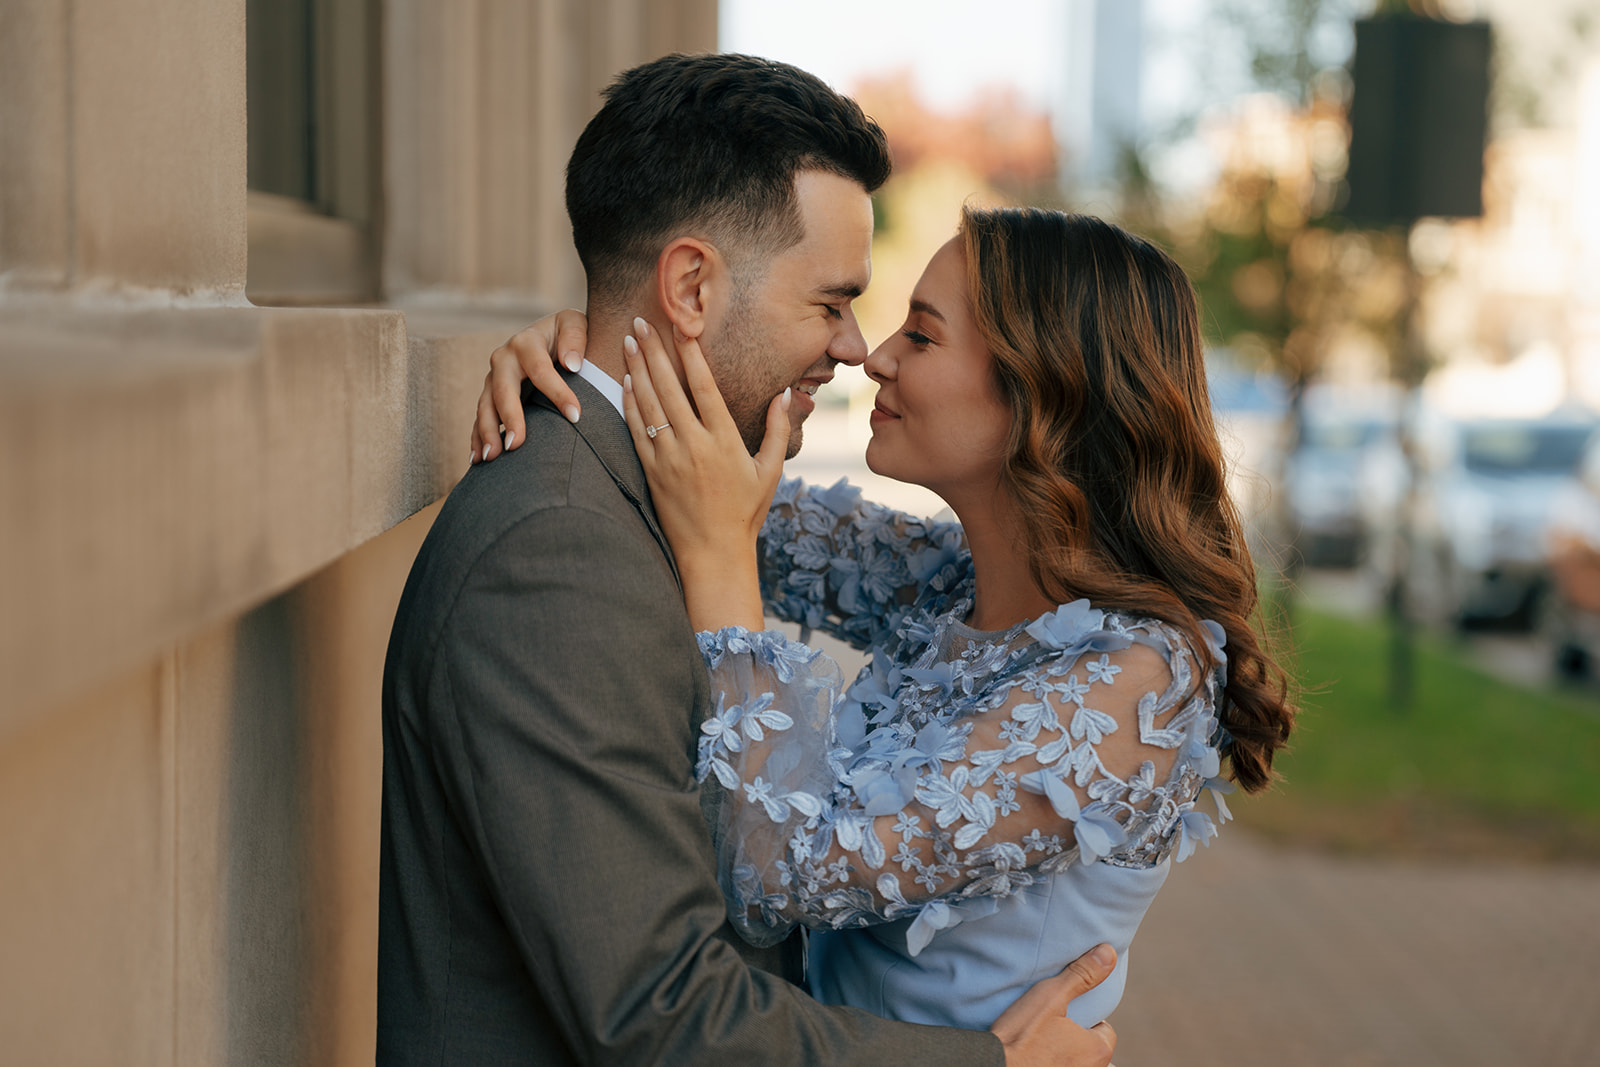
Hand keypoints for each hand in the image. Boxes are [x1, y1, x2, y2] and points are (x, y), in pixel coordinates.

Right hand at [470, 308, 588, 463]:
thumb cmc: (566, 333)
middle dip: (508, 417)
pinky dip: (477, 437)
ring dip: (486, 432)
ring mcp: (493, 378)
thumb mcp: (574, 323)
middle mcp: (504, 359)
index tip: (576, 417)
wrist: (548, 334)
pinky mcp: (490, 394)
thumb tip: (572, 364)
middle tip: (514, 444)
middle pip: (503, 390)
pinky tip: (478, 460)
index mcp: (526, 342)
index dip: (558, 392)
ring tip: (492, 457)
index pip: (541, 369)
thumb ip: (575, 338)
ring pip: (485, 406)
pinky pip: (480, 417)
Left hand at [620, 316, 789, 632]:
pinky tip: (625, 381)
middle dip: (653, 351)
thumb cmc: (745, 513)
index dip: (690, 354)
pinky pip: (637, 431)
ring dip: (637, 369)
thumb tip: (784, 393)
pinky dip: (630, 403)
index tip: (681, 328)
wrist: (713, 554)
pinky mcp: (651, 472)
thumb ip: (778, 430)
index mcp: (724, 441)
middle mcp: (694, 446)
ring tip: (627, 341)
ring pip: (649, 404)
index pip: (703, 386)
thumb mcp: (769, 472)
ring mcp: (668, 459)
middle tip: (640, 322)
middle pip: (669, 387)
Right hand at [990, 944, 1118, 1066]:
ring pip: (1075, 1060)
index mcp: (1098, 1049)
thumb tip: (1108, 952)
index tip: (1063, 1013)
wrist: (992, 1066)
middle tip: (1049, 1025)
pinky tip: (1033, 1057)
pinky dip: (1050, 1063)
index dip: (1086, 1017)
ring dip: (1063, 1052)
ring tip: (1039, 1041)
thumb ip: (1081, 975)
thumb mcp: (1051, 997)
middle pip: (1089, 1046)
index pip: (1105, 1028)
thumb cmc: (1020, 1036)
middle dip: (1074, 1036)